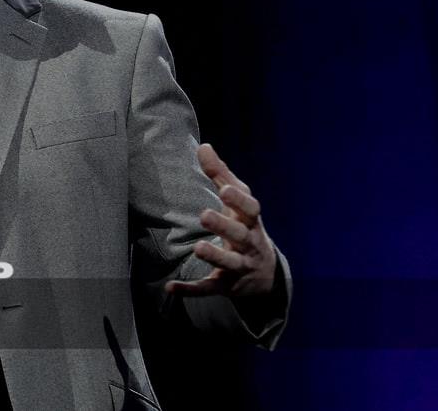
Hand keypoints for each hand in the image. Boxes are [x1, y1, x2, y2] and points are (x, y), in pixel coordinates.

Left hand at [165, 144, 276, 297]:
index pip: (251, 208)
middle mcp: (249, 244)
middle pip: (240, 234)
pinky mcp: (227, 286)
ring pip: (230, 262)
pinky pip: (210, 289)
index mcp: (251, 221)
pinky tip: (171, 287)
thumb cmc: (245, 225)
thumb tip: (203, 146)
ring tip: (197, 248)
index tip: (224, 189)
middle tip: (204, 214)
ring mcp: (240, 266)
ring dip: (215, 255)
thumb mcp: (238, 202)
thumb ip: (221, 175)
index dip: (239, 199)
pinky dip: (191, 290)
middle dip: (224, 225)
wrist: (265, 274)